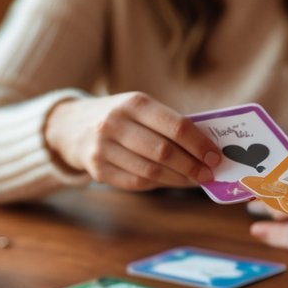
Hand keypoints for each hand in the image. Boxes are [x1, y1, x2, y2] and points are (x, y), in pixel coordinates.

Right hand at [43, 92, 219, 190]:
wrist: (71, 125)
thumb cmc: (121, 117)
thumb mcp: (140, 108)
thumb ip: (169, 124)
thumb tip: (207, 150)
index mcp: (134, 103)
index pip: (176, 126)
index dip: (200, 144)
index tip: (216, 156)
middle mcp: (115, 123)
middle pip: (164, 152)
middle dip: (192, 166)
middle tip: (209, 174)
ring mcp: (103, 148)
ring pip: (151, 171)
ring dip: (178, 179)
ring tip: (194, 180)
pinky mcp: (97, 170)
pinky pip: (136, 182)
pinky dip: (158, 185)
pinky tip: (171, 181)